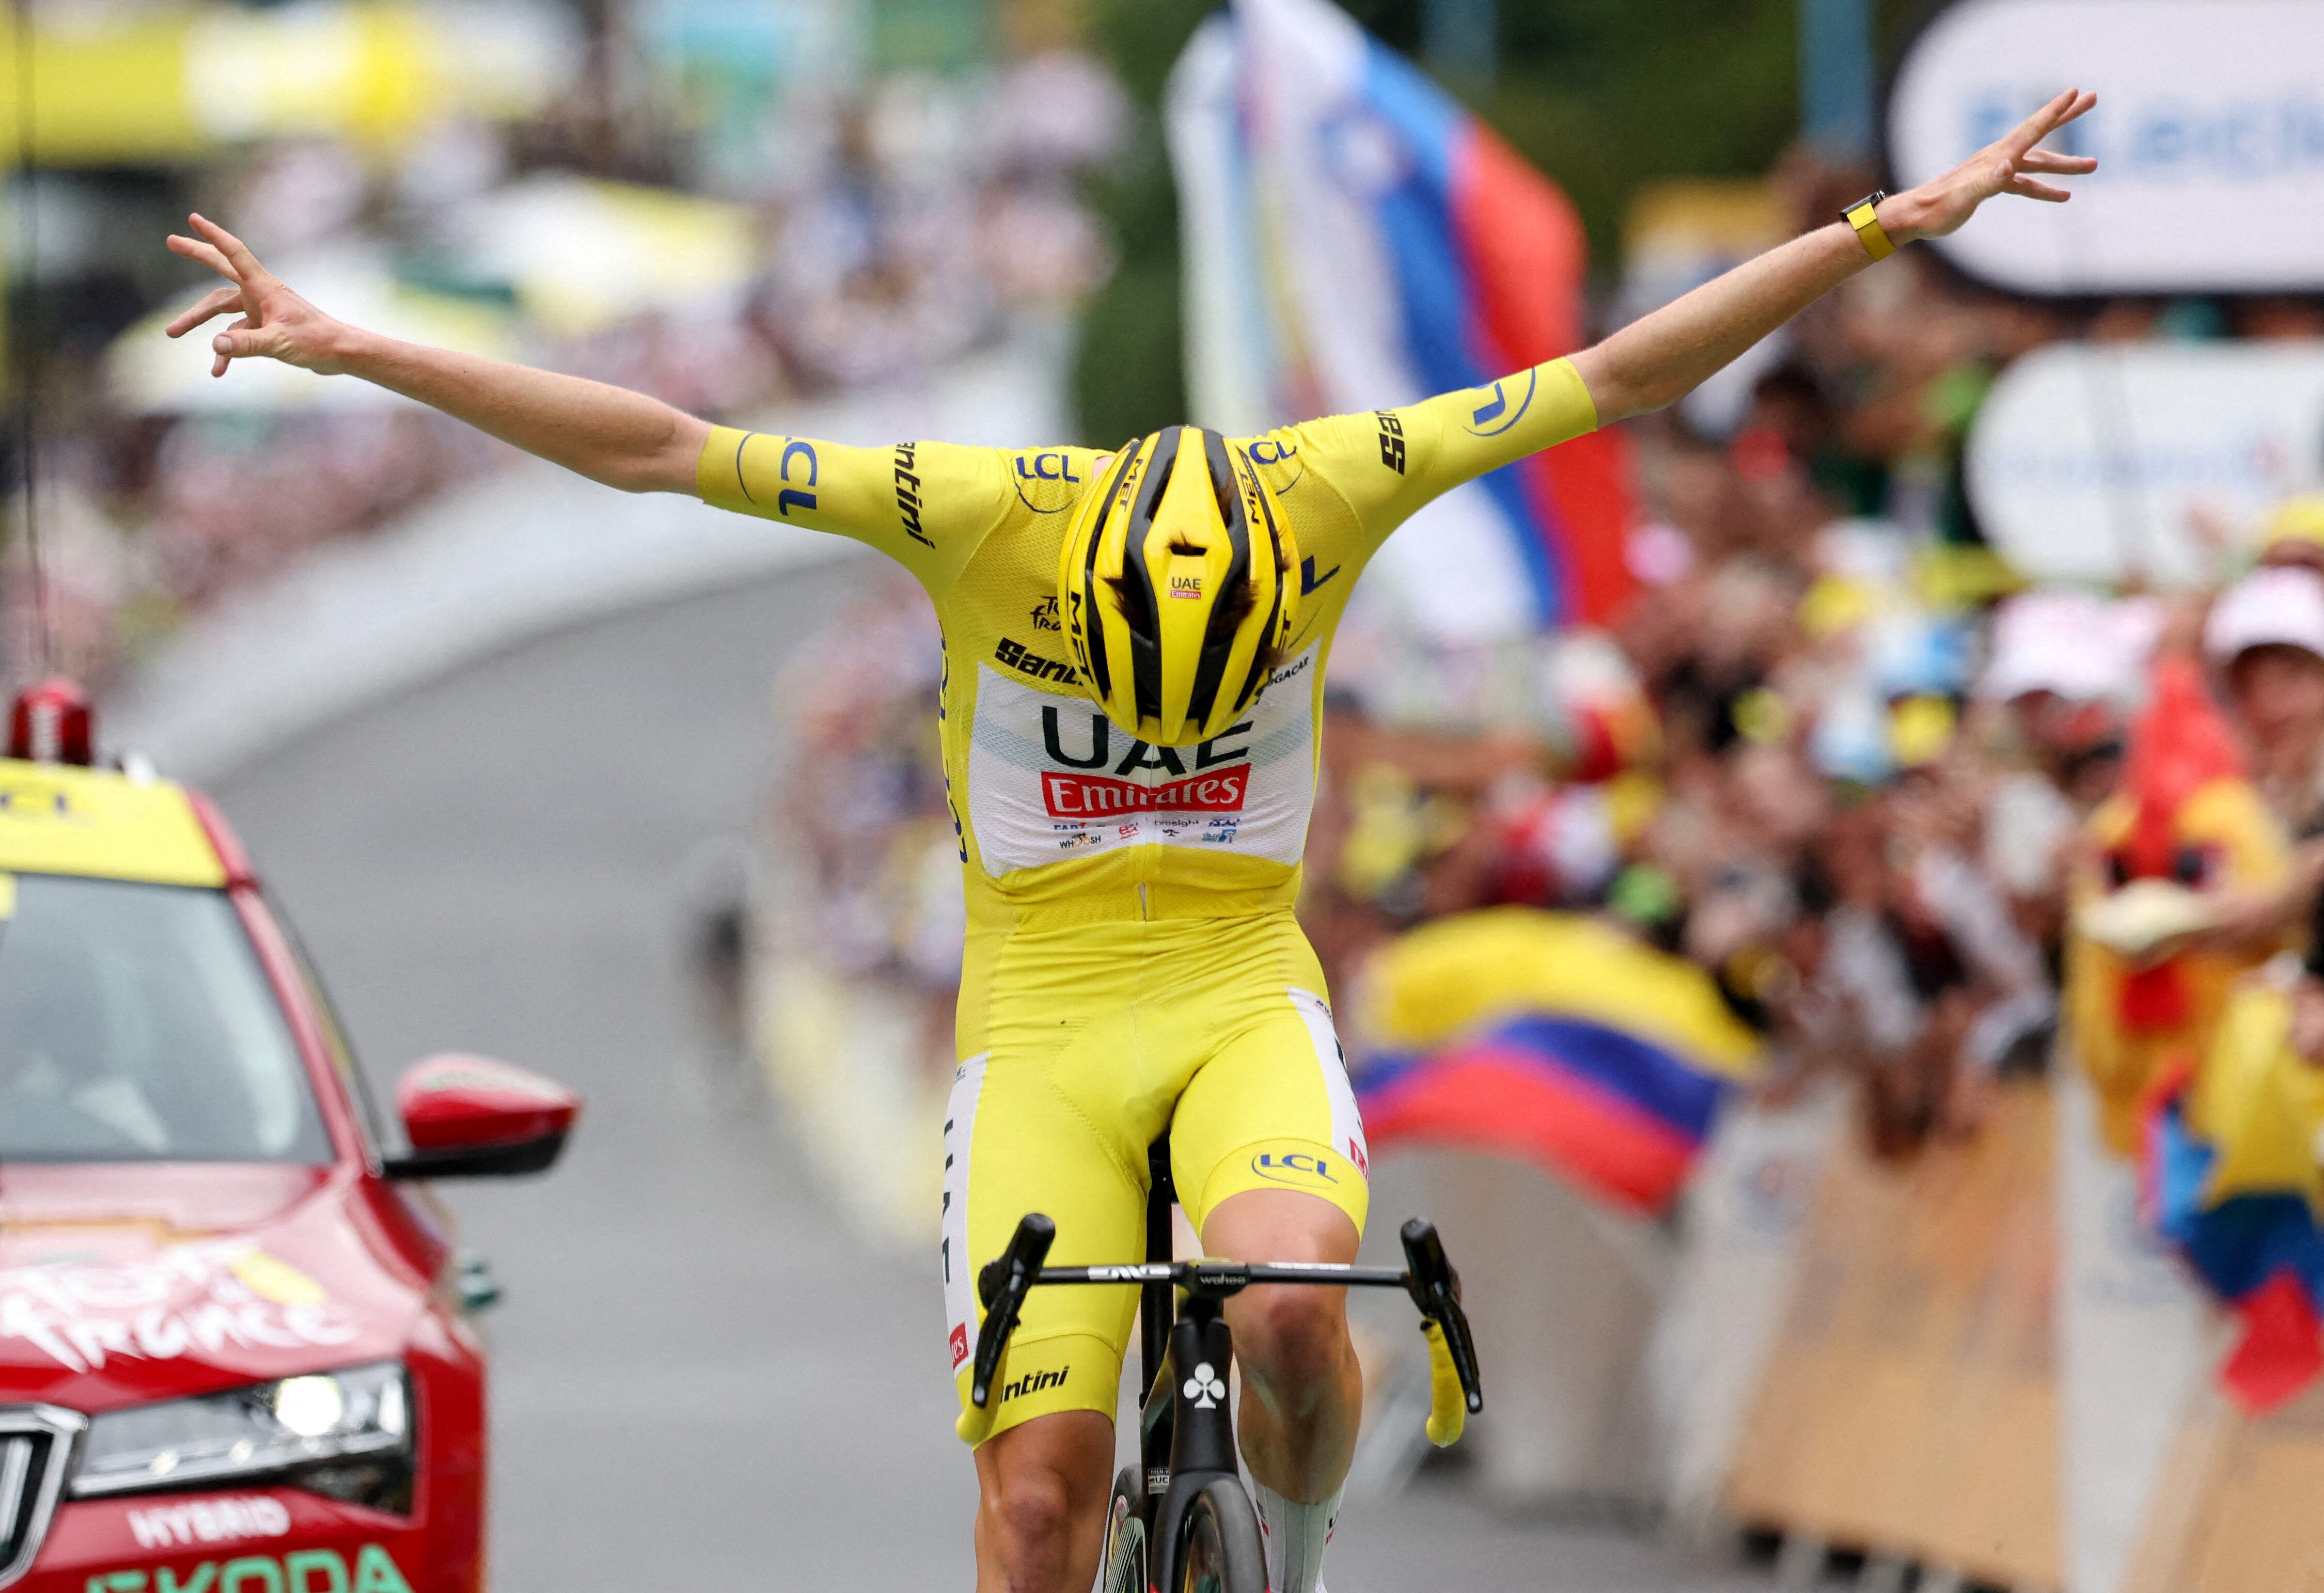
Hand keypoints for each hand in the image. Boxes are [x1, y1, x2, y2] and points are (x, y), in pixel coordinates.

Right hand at [164, 214, 352, 378]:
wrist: (341, 354)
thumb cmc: (316, 343)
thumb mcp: (278, 344)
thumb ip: (246, 345)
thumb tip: (215, 346)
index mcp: (264, 287)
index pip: (234, 253)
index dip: (213, 235)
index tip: (193, 218)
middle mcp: (260, 293)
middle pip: (222, 268)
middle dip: (197, 254)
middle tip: (170, 240)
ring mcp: (262, 309)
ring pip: (222, 308)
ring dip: (198, 319)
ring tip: (171, 332)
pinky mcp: (266, 327)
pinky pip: (237, 335)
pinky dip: (227, 350)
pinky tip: (218, 370)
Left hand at [1886, 88, 2098, 243]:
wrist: (1915, 217)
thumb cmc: (1938, 209)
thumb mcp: (1964, 198)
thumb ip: (1987, 183)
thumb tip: (2009, 167)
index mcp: (1997, 157)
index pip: (2032, 129)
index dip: (2055, 111)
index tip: (2076, 91)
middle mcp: (1999, 158)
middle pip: (2040, 134)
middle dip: (2067, 117)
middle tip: (2093, 98)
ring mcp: (1996, 171)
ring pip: (2038, 162)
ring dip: (2064, 164)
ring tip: (2093, 165)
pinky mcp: (1991, 186)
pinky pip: (2025, 183)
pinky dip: (2044, 189)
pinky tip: (2063, 197)